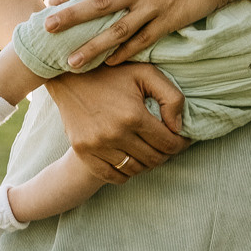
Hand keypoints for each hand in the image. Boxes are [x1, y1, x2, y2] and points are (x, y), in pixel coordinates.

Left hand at [43, 0, 237, 69]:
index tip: (50, 0)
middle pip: (98, 5)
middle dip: (71, 18)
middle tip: (46, 29)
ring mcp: (153, 7)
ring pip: (116, 30)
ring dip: (91, 47)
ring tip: (71, 62)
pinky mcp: (169, 21)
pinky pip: (142, 42)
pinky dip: (124, 54)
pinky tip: (108, 65)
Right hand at [45, 64, 188, 182]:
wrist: (68, 77)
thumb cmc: (112, 73)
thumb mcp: (146, 73)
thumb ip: (171, 97)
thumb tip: (178, 127)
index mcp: (133, 115)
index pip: (168, 144)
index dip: (181, 144)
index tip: (182, 139)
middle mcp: (114, 134)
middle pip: (154, 159)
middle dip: (167, 154)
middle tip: (167, 144)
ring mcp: (96, 145)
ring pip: (135, 169)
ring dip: (147, 163)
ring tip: (149, 150)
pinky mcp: (83, 152)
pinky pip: (112, 176)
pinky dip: (126, 173)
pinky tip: (131, 159)